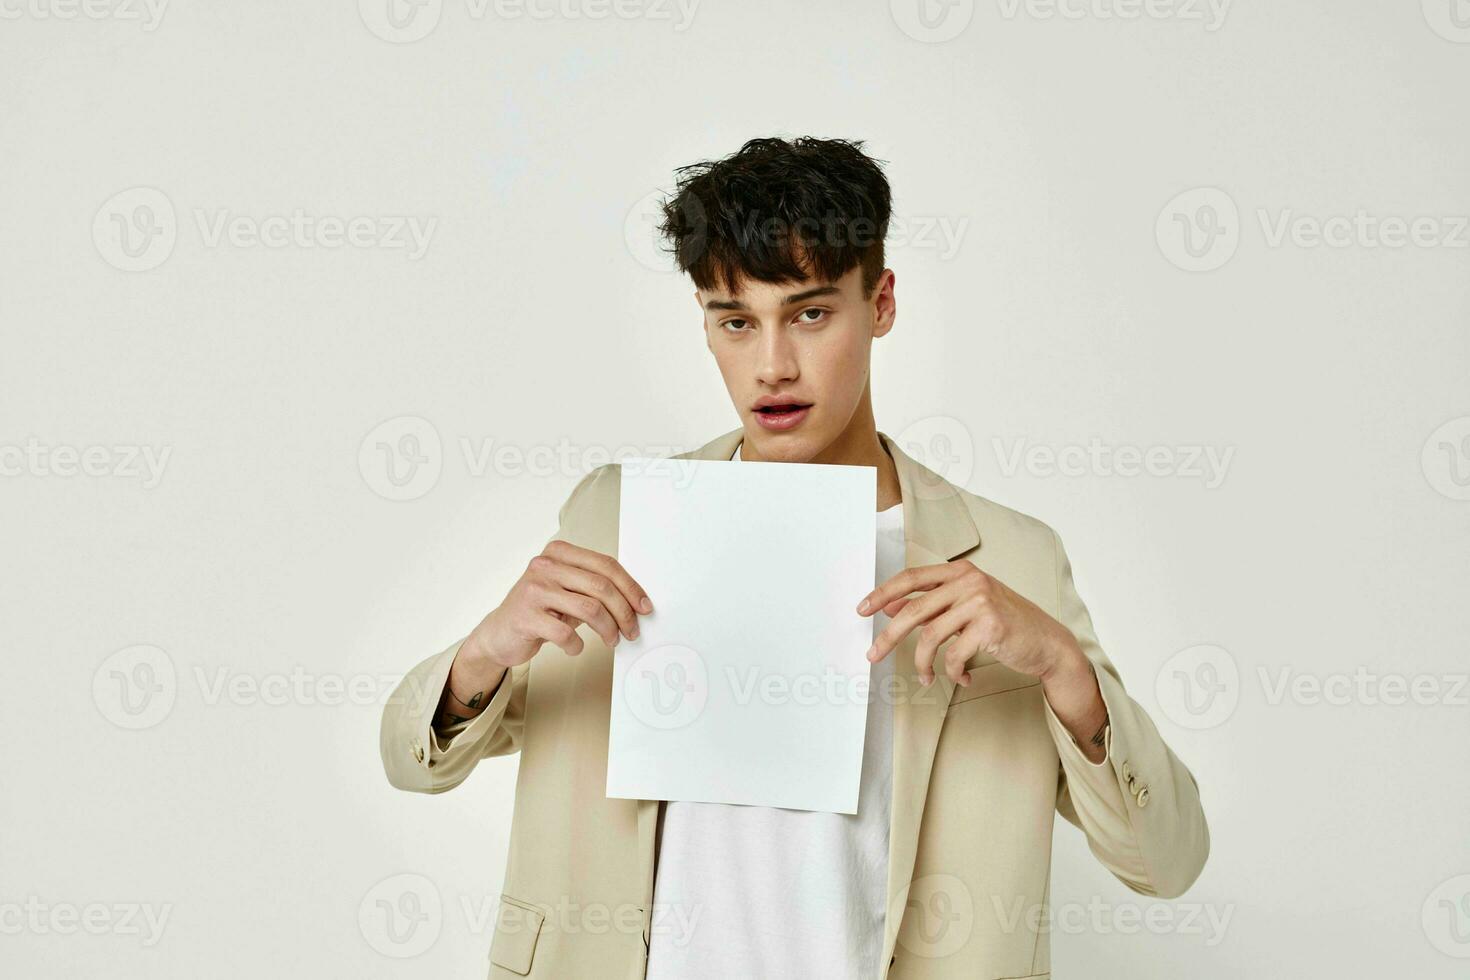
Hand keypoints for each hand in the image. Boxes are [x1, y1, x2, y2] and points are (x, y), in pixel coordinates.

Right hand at [466, 540, 652, 668]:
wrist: (499, 633)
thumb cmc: (540, 611)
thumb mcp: (567, 591)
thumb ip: (594, 588)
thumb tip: (635, 602)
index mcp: (559, 552)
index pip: (606, 565)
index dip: (631, 587)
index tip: (644, 607)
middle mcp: (545, 565)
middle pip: (601, 586)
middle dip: (624, 612)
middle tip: (632, 630)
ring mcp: (534, 589)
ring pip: (589, 609)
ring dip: (608, 629)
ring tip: (611, 640)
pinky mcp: (526, 615)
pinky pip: (566, 632)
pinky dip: (577, 645)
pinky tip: (575, 647)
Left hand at [857, 559, 1082, 686]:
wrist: (1047, 642)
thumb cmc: (1005, 623)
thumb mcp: (966, 606)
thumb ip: (933, 604)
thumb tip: (892, 607)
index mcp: (961, 572)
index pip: (911, 578)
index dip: (883, 593)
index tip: (862, 609)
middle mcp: (969, 581)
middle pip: (914, 610)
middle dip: (889, 636)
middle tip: (873, 655)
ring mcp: (981, 602)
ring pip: (930, 637)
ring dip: (923, 664)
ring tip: (927, 677)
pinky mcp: (990, 627)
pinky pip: (953, 656)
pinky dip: (951, 672)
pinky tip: (961, 677)